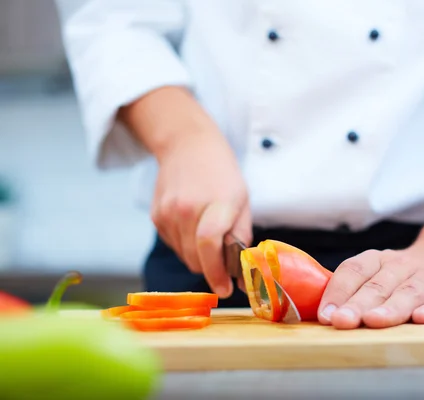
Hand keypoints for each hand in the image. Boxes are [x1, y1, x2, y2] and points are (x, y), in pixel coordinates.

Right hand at [151, 129, 251, 297]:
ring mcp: (168, 213)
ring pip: (184, 256)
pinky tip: (193, 226)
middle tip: (223, 264)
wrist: (187, 145)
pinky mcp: (156, 217)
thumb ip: (241, 237)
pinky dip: (186, 245)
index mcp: (216, 203)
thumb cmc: (222, 174)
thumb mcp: (242, 201)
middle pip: (197, 258)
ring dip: (199, 257)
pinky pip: (173, 245)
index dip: (217, 273)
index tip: (225, 289)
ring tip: (208, 235)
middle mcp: (187, 209)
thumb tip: (240, 275)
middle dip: (212, 269)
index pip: (210, 246)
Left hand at [317, 239, 423, 328]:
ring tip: (374, 320)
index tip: (326, 315)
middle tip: (341, 321)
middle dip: (357, 304)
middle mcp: (401, 266)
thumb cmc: (403, 277)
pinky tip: (422, 318)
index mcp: (377, 261)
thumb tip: (324, 318)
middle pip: (377, 285)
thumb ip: (353, 293)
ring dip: (391, 307)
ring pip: (409, 291)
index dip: (338, 292)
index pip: (353, 271)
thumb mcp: (378, 275)